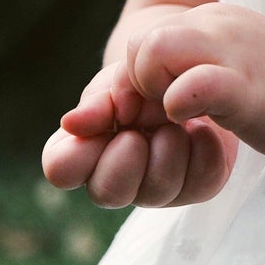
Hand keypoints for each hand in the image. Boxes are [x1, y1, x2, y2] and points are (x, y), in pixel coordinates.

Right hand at [42, 58, 238, 209]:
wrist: (197, 71)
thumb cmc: (147, 78)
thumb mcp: (121, 78)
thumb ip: (98, 101)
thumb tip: (70, 123)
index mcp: (86, 148)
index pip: (60, 169)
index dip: (78, 152)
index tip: (109, 123)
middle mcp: (117, 177)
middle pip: (106, 193)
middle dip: (128, 154)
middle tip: (142, 126)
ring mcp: (156, 189)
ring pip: (156, 191)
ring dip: (169, 143)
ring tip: (176, 119)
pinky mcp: (197, 186)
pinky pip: (201, 183)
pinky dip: (204, 147)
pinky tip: (200, 129)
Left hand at [127, 3, 264, 162]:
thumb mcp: (230, 60)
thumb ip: (195, 58)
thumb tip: (155, 77)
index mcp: (211, 18)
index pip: (148, 33)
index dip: (141, 73)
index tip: (159, 102)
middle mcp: (216, 25)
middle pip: (143, 38)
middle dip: (139, 80)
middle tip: (163, 109)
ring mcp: (230, 52)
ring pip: (155, 49)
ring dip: (152, 88)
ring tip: (177, 113)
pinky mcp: (243, 87)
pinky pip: (192, 84)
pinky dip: (178, 104)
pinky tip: (196, 122)